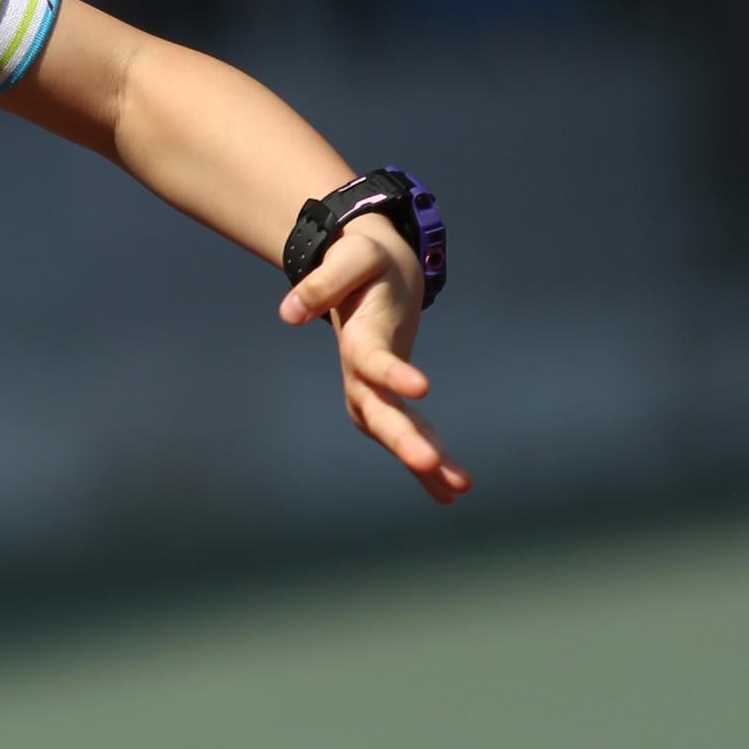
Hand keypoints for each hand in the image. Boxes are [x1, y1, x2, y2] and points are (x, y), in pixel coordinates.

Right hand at [277, 219, 469, 505]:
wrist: (366, 274)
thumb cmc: (363, 262)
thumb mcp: (350, 258)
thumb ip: (323, 283)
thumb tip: (289, 313)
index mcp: (358, 339)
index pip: (372, 361)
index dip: (393, 374)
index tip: (422, 387)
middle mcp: (360, 375)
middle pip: (379, 412)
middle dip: (404, 440)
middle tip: (429, 463)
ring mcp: (373, 392)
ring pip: (396, 432)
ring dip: (424, 463)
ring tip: (459, 487)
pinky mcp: (390, 400)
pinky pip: (410, 436)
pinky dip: (431, 465)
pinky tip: (453, 490)